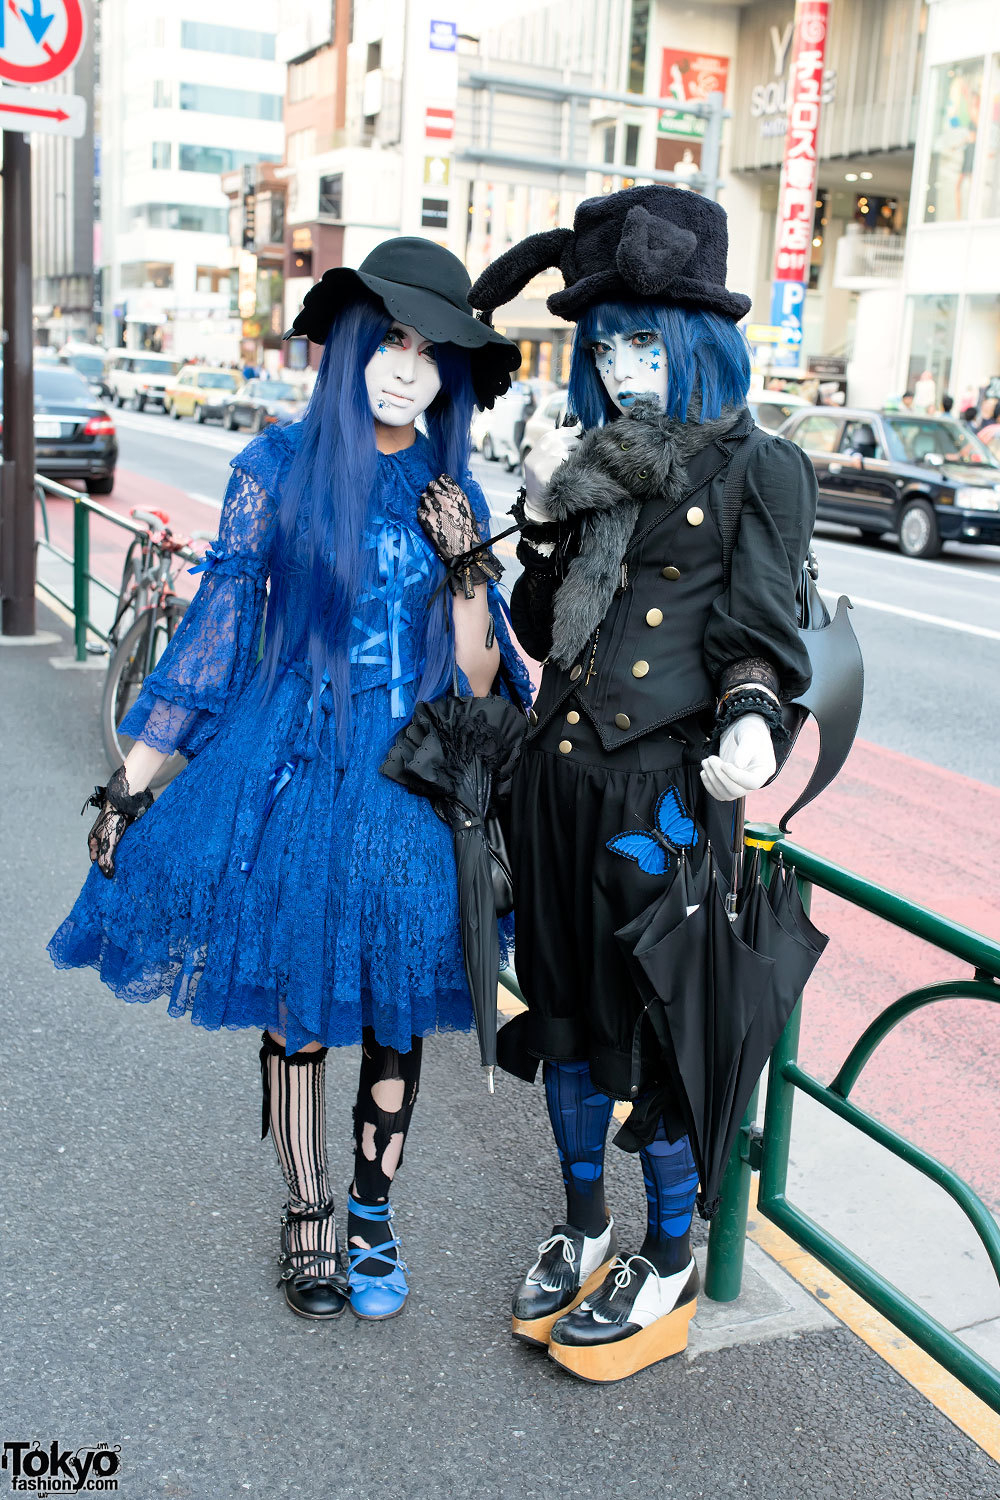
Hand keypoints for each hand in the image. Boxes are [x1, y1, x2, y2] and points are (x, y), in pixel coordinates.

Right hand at [84, 765, 152, 877]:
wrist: (126, 801)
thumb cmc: (114, 819)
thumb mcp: (108, 842)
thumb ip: (106, 858)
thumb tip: (108, 876)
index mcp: (94, 841)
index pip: (96, 860)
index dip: (102, 869)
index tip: (110, 880)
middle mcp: (102, 838)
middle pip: (107, 856)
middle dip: (113, 864)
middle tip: (122, 876)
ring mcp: (114, 835)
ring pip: (117, 851)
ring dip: (123, 858)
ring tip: (131, 869)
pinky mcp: (124, 832)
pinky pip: (126, 845)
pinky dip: (130, 850)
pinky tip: (137, 857)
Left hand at [417, 475, 501, 597]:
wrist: (465, 552)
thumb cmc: (468, 533)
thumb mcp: (467, 511)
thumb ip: (456, 499)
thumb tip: (447, 493)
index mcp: (458, 495)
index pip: (442, 478)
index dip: (440, 483)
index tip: (439, 488)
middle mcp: (445, 499)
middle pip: (430, 485)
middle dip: (431, 492)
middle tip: (433, 501)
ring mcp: (435, 509)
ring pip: (423, 497)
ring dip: (426, 503)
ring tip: (432, 513)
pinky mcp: (427, 520)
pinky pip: (419, 511)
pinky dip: (422, 515)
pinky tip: (428, 521)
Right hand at [523, 426, 581, 519]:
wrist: (539, 510)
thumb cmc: (546, 488)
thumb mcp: (543, 468)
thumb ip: (552, 453)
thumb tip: (573, 433)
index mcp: (532, 456)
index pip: (549, 437)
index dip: (565, 431)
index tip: (577, 430)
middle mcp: (533, 460)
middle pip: (556, 442)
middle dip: (572, 442)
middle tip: (581, 446)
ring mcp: (537, 469)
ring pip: (561, 451)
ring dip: (573, 452)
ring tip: (579, 458)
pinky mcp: (543, 477)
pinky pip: (562, 463)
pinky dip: (570, 462)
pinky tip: (574, 467)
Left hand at [700, 714, 775, 801]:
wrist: (743, 731)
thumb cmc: (749, 731)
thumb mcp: (749, 735)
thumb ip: (745, 749)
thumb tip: (738, 765)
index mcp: (764, 769)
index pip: (752, 782)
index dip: (736, 776)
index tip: (724, 764)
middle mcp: (754, 780)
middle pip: (737, 790)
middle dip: (720, 776)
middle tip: (710, 759)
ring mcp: (742, 785)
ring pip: (726, 794)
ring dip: (712, 780)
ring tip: (706, 761)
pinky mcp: (730, 784)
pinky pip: (719, 794)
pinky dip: (709, 785)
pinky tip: (704, 772)